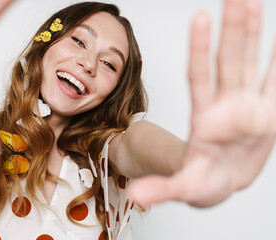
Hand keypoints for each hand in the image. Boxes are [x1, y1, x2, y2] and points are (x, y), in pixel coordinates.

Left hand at [128, 0, 275, 206]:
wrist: (220, 182)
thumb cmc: (202, 183)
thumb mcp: (184, 188)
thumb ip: (162, 189)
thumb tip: (137, 196)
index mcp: (205, 119)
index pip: (200, 76)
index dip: (199, 48)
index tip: (200, 19)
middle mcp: (225, 106)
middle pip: (228, 61)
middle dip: (232, 29)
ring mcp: (246, 106)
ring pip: (250, 63)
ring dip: (253, 34)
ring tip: (252, 3)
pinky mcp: (266, 114)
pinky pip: (274, 83)